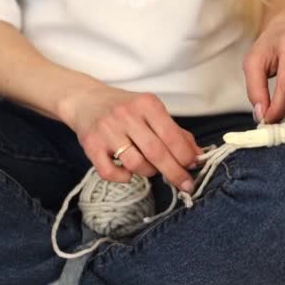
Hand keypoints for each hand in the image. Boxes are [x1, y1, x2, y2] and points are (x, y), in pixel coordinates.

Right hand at [58, 84, 201, 190]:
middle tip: (185, 184)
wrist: (86, 100)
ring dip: (148, 172)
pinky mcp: (90, 145)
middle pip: (156, 152)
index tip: (193, 167)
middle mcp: (126, 115)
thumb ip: (176, 133)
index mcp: (147, 104)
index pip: (172, 135)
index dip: (185, 156)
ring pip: (135, 163)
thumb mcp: (153, 112)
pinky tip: (128, 172)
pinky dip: (123, 178)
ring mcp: (107, 130)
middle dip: (174, 172)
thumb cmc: (126, 109)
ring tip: (150, 168)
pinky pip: (109, 172)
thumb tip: (198, 155)